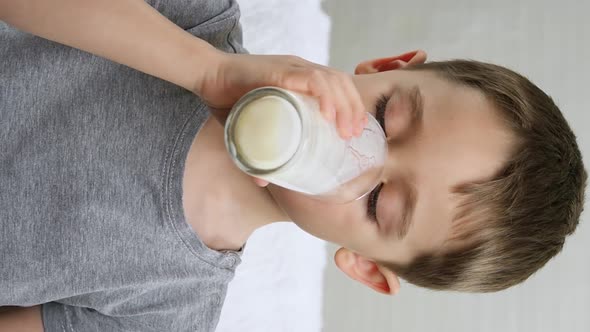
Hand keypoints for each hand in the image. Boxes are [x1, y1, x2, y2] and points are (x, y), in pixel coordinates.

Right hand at [196, 52, 367, 138]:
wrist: (207, 76)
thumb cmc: (229, 100)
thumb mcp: (251, 127)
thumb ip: (258, 151)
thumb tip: (262, 181)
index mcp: (301, 78)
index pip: (339, 86)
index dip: (352, 106)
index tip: (356, 131)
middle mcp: (301, 69)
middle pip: (341, 83)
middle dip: (353, 109)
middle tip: (354, 136)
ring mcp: (292, 68)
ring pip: (332, 80)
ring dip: (344, 106)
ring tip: (345, 131)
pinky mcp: (280, 71)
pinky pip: (312, 79)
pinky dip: (325, 96)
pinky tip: (329, 115)